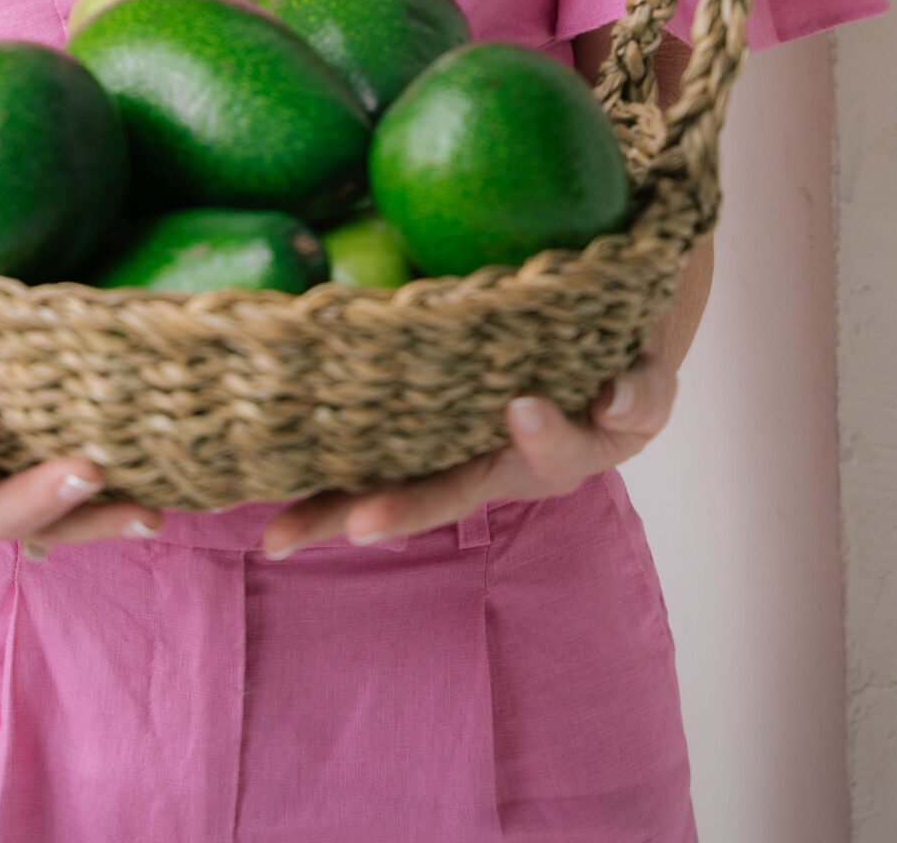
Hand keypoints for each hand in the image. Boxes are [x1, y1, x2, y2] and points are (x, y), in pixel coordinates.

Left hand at [261, 355, 676, 558]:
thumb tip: (618, 397)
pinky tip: (250, 473)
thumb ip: (639, 391)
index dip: (542, 434)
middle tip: (355, 522)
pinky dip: (312, 471)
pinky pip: (360, 454)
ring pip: (387, 485)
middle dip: (398, 508)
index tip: (526, 408)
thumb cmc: (619, 366)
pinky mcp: (408, 434)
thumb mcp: (646, 380)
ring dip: (334, 509)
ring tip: (279, 535)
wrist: (585, 361)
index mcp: (553, 453)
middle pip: (444, 493)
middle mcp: (491, 466)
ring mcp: (446, 456)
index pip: (549, 449)